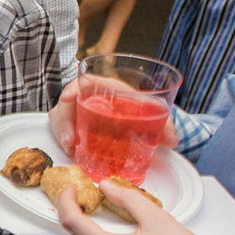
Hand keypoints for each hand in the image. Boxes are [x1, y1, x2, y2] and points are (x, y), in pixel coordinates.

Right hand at [48, 77, 178, 155]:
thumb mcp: (153, 115)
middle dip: (63, 122)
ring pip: (61, 118)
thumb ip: (165, 126)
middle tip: (69, 140)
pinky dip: (64, 141)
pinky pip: (63, 130)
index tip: (68, 98)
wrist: (137, 120)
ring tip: (69, 149)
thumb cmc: (141, 111)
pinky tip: (72, 152)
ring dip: (62, 133)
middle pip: (68, 103)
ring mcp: (80, 111)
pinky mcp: (75, 125)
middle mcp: (90, 97)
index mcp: (108, 88)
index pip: (86, 81)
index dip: (74, 88)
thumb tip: (173, 140)